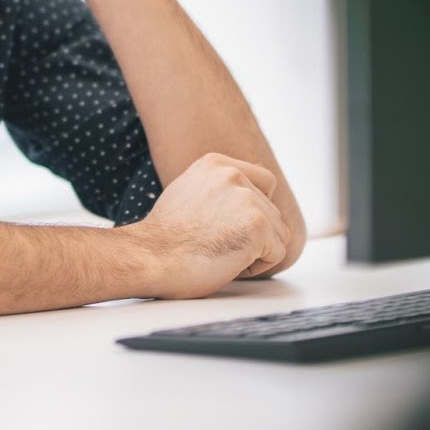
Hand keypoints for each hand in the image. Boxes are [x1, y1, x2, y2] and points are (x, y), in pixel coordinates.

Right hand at [126, 153, 292, 299]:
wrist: (150, 257)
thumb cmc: (164, 237)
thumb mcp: (188, 191)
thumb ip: (218, 186)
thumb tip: (245, 186)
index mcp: (216, 164)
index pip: (264, 182)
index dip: (255, 209)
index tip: (230, 225)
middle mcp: (233, 175)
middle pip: (273, 210)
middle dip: (253, 234)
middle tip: (217, 244)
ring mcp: (247, 199)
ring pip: (279, 232)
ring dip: (257, 250)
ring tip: (222, 253)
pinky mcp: (256, 225)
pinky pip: (278, 252)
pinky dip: (258, 266)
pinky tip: (228, 263)